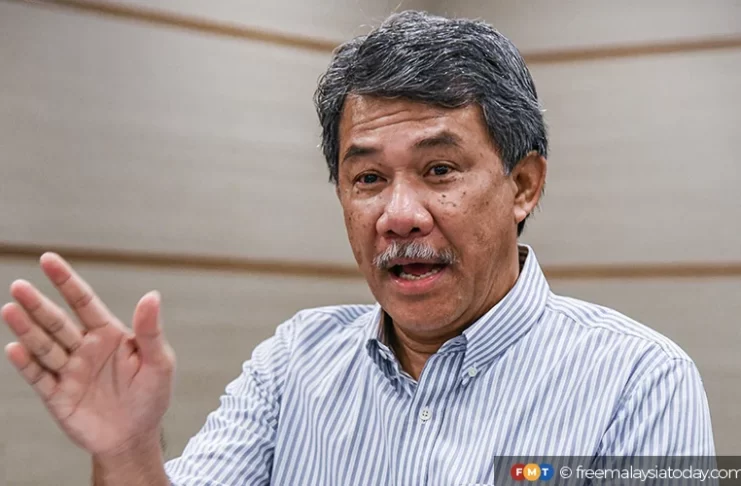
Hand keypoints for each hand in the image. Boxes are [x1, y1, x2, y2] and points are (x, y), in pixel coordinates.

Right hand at [2, 253, 175, 456]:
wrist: (135, 437)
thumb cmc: (151, 395)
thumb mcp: (159, 362)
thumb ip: (150, 330)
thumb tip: (152, 295)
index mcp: (110, 334)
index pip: (84, 302)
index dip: (66, 281)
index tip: (48, 259)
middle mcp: (85, 348)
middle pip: (58, 321)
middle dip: (39, 304)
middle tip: (20, 286)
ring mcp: (70, 371)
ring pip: (45, 346)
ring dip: (27, 329)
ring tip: (10, 309)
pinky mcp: (58, 395)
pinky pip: (40, 377)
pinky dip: (27, 364)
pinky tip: (15, 348)